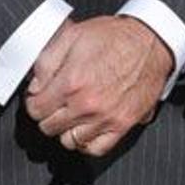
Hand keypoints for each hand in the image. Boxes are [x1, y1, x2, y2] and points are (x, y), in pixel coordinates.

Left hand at [24, 16, 174, 156]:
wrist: (151, 42)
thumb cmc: (114, 37)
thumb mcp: (73, 35)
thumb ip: (47, 61)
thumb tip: (34, 86)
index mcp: (71, 82)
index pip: (35, 109)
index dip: (34, 102)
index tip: (40, 97)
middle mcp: (87, 104)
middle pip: (49, 127)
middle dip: (48, 115)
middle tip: (56, 103)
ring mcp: (106, 118)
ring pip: (69, 141)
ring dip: (66, 129)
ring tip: (72, 114)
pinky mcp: (123, 125)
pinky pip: (95, 149)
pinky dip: (87, 142)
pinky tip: (86, 127)